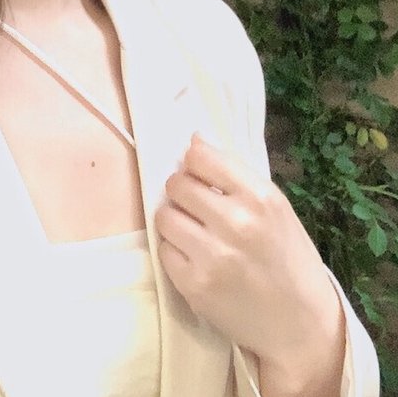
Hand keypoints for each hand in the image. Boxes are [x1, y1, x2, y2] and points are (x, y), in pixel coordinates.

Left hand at [154, 135, 343, 375]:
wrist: (301, 325)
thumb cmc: (287, 257)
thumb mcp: (274, 207)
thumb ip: (233, 173)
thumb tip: (193, 140)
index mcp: (260, 198)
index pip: (200, 157)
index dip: (194, 164)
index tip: (199, 175)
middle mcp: (236, 223)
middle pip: (176, 184)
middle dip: (182, 191)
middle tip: (196, 206)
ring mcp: (213, 256)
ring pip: (164, 215)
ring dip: (175, 220)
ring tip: (194, 231)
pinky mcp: (195, 285)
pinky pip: (164, 250)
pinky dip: (175, 251)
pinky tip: (196, 257)